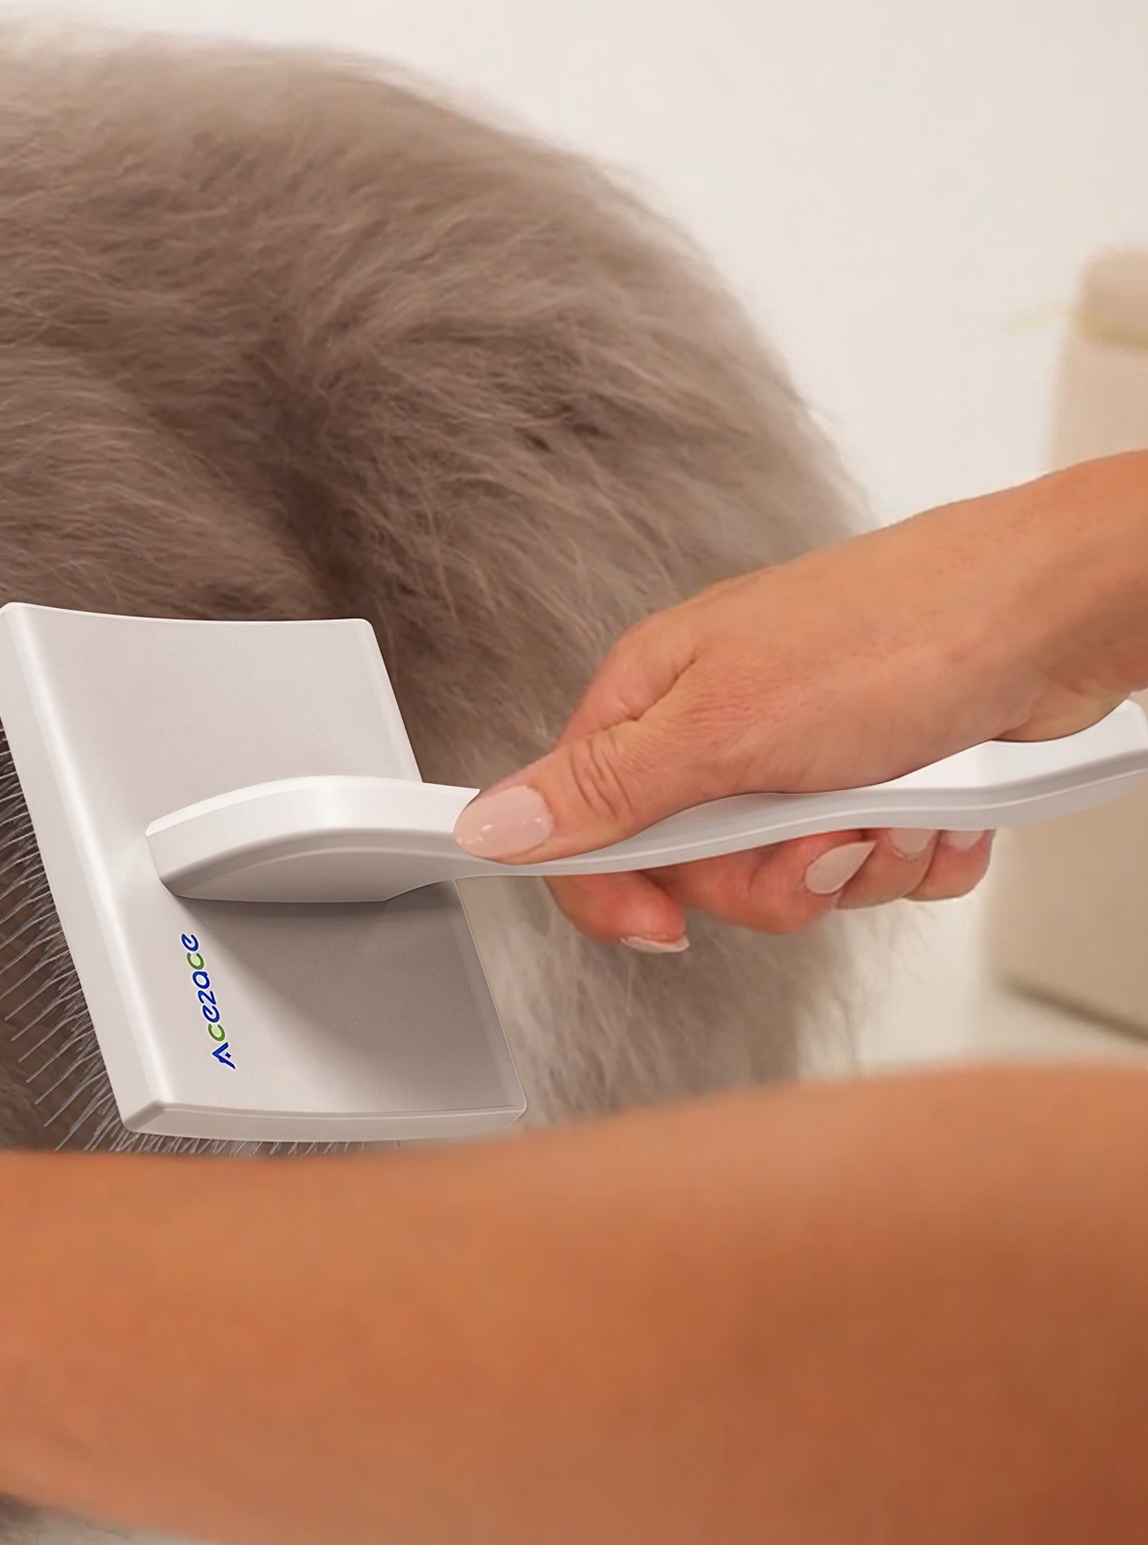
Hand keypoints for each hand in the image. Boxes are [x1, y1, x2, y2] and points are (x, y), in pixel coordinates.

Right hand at [453, 456, 1147, 946]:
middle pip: (695, 875)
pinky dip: (913, 854)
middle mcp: (717, 730)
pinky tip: (937, 808)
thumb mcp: (723, 727)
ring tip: (896, 806)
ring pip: (790, 883)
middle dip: (773, 878)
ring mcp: (799, 759)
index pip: (581, 827)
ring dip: (857, 866)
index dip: (612, 892)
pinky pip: (870, 872)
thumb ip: (603, 792)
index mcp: (654, 700)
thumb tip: (488, 826)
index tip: (664, 927)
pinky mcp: (874, 781)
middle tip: (820, 835)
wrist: (1055, 616)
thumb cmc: (897, 633)